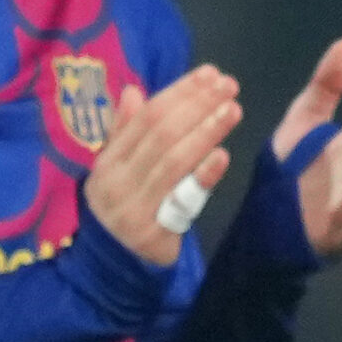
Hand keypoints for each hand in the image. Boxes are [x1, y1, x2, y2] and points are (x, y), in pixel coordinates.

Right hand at [84, 65, 241, 265]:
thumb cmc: (125, 208)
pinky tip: (223, 155)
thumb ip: (125, 132)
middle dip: (197, 105)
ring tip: (233, 109)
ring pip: (172, 161)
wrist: (114, 267)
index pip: (146, 117)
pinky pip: (181, 200)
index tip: (210, 73)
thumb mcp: (118, 170)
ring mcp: (132, 208)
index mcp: (107, 161)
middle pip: (161, 134)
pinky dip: (202, 176)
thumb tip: (132, 91)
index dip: (179, 92)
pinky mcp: (151, 233)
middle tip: (229, 85)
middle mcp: (114, 181)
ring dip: (206, 132)